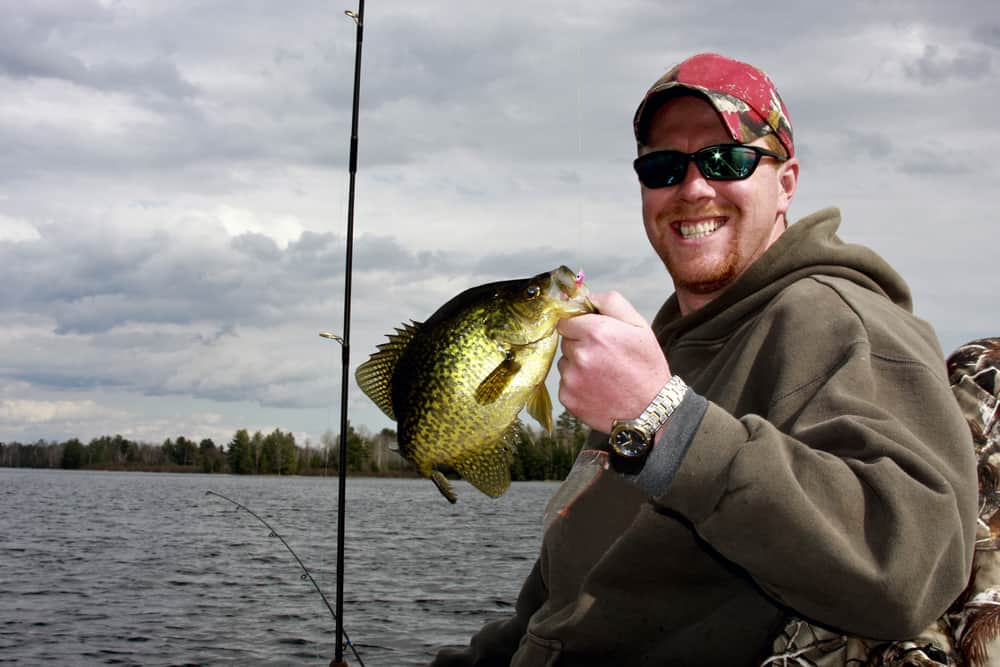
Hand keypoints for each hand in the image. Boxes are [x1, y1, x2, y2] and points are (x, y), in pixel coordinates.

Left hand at [556, 291, 671, 432]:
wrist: (650, 410)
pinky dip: (577, 385)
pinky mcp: (568, 398)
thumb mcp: (639, 326)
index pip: (566, 320)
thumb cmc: (646, 367)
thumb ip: (611, 302)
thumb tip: (585, 296)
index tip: (593, 335)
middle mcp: (580, 354)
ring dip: (578, 366)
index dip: (580, 326)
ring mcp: (572, 378)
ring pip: (564, 362)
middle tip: (604, 357)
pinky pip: (564, 383)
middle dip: (580, 345)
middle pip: (565, 341)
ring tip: (603, 375)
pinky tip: (597, 389)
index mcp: (596, 332)